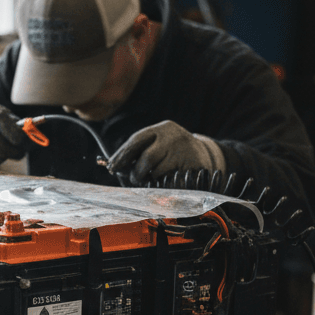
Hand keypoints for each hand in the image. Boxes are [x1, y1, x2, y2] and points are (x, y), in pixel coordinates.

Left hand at [107, 120, 223, 186]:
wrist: (202, 155)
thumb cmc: (170, 152)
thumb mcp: (156, 145)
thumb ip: (137, 153)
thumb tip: (111, 166)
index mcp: (162, 129)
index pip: (137, 140)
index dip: (122, 155)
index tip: (111, 167)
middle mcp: (174, 137)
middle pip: (148, 158)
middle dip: (137, 172)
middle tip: (135, 179)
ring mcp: (185, 151)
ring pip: (159, 172)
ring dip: (152, 180)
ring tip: (155, 178)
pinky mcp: (194, 166)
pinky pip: (171, 182)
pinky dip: (165, 185)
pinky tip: (167, 182)